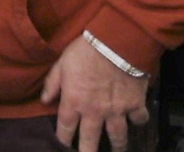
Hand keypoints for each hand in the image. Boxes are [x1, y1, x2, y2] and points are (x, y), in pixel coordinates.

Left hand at [42, 35, 150, 151]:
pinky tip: (137, 122)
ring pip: (118, 137)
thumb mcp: (61, 64)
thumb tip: (43, 101)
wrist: (115, 43)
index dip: (63, 139)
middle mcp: (94, 112)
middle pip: (90, 140)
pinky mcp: (135, 104)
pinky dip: (139, 122)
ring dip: (117, 146)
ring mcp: (116, 111)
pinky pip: (139, 120)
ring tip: (117, 151)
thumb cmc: (84, 51)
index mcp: (73, 102)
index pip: (65, 128)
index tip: (63, 146)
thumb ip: (52, 84)